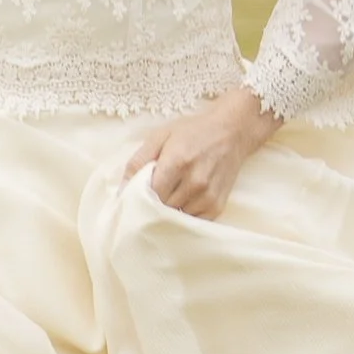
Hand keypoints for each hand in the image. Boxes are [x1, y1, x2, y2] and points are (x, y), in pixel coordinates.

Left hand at [125, 85, 279, 221]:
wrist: (232, 132)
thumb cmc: (193, 131)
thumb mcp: (160, 136)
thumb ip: (138, 161)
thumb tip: (122, 189)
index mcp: (177, 162)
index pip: (150, 194)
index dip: (138, 197)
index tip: (134, 195)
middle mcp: (195, 183)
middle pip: (161, 208)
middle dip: (152, 205)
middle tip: (149, 196)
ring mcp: (207, 197)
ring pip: (176, 218)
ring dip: (168, 212)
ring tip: (167, 197)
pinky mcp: (217, 206)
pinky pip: (192, 222)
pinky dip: (183, 216)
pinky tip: (181, 203)